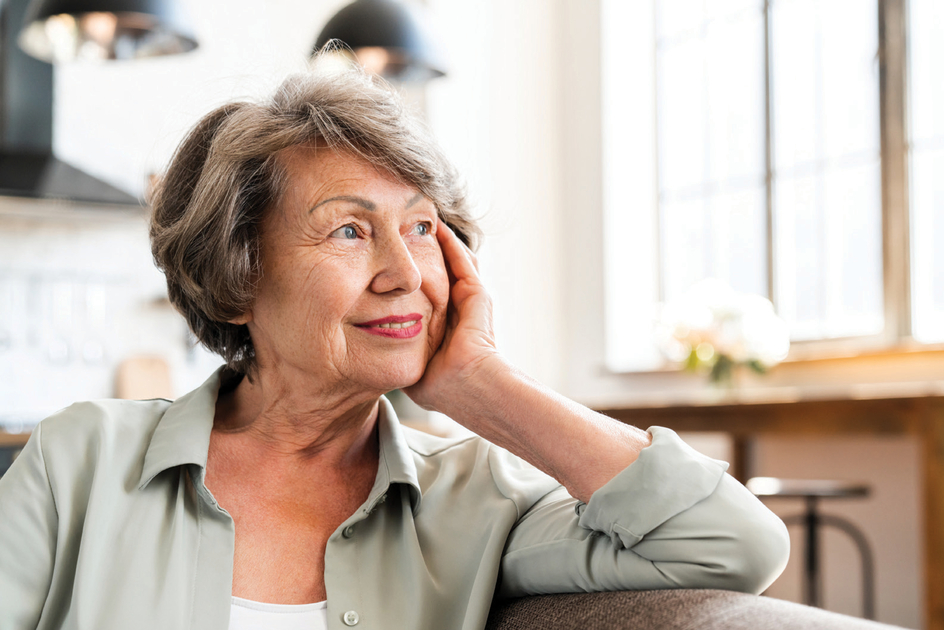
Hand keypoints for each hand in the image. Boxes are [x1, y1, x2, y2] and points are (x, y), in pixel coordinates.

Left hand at [403, 221, 501, 411]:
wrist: (468, 387)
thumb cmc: (438, 384)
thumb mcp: (408, 361)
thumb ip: (392, 348)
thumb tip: (359, 343)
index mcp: (443, 324)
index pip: (425, 292)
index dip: (409, 276)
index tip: (387, 259)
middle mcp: (457, 309)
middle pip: (438, 270)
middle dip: (422, 251)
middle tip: (403, 230)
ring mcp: (470, 299)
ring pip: (451, 260)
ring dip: (437, 241)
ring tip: (420, 221)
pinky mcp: (476, 293)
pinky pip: (460, 259)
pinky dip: (448, 241)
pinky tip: (434, 226)